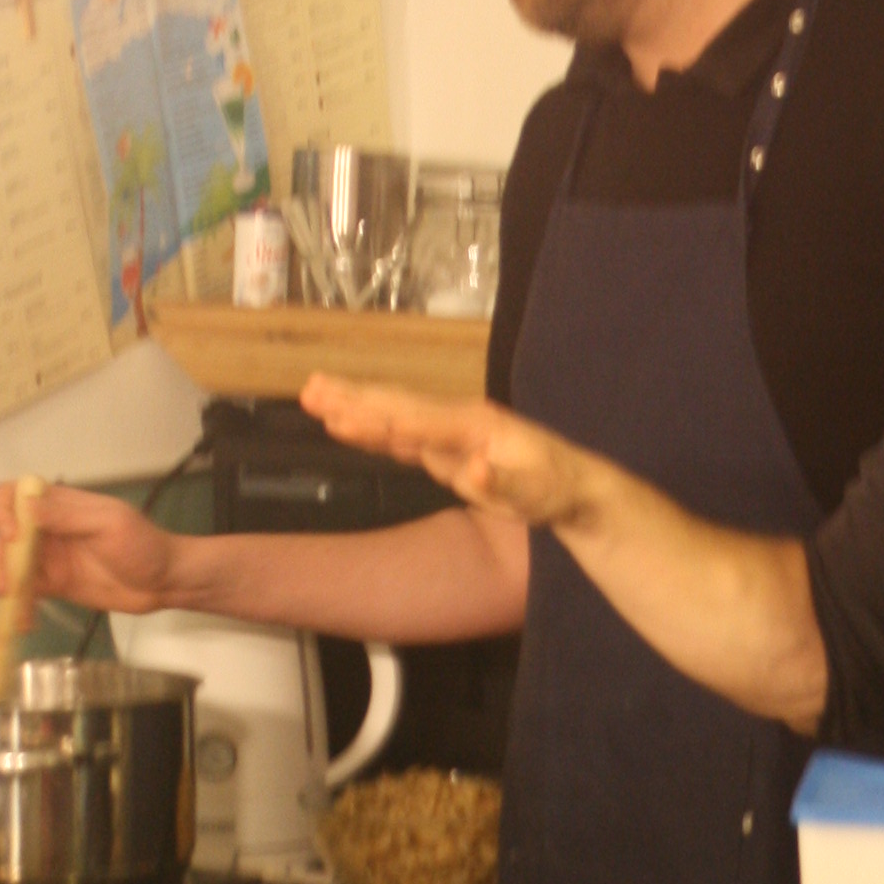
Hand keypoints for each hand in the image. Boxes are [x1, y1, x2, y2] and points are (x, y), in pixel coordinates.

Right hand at [0, 481, 198, 614]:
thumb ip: (68, 516)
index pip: (13, 495)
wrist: (164, 582)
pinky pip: (24, 592)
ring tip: (10, 604)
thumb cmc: (143, 545)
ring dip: (0, 582)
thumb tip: (27, 508)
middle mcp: (45, 529)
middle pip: (1, 535)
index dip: (1, 511)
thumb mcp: (110, 524)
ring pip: (7, 564)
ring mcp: (47, 558)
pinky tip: (24, 622)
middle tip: (4, 585)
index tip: (11, 535)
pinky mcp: (52, 585)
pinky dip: (17, 606)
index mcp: (58, 504)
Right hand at [300, 375, 596, 529]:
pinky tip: (343, 423)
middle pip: (398, 406)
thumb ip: (504, 484)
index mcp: (477, 426)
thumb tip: (473, 473)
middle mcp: (457, 420)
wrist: (571, 486)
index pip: (424, 422)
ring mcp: (448, 432)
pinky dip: (368, 429)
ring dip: (353, 405)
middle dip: (354, 399)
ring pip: (392, 414)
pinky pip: (398, 434)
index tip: (347, 417)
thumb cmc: (556, 489)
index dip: (387, 421)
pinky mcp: (442, 448)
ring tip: (312, 394)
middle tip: (311, 389)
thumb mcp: (537, 494)